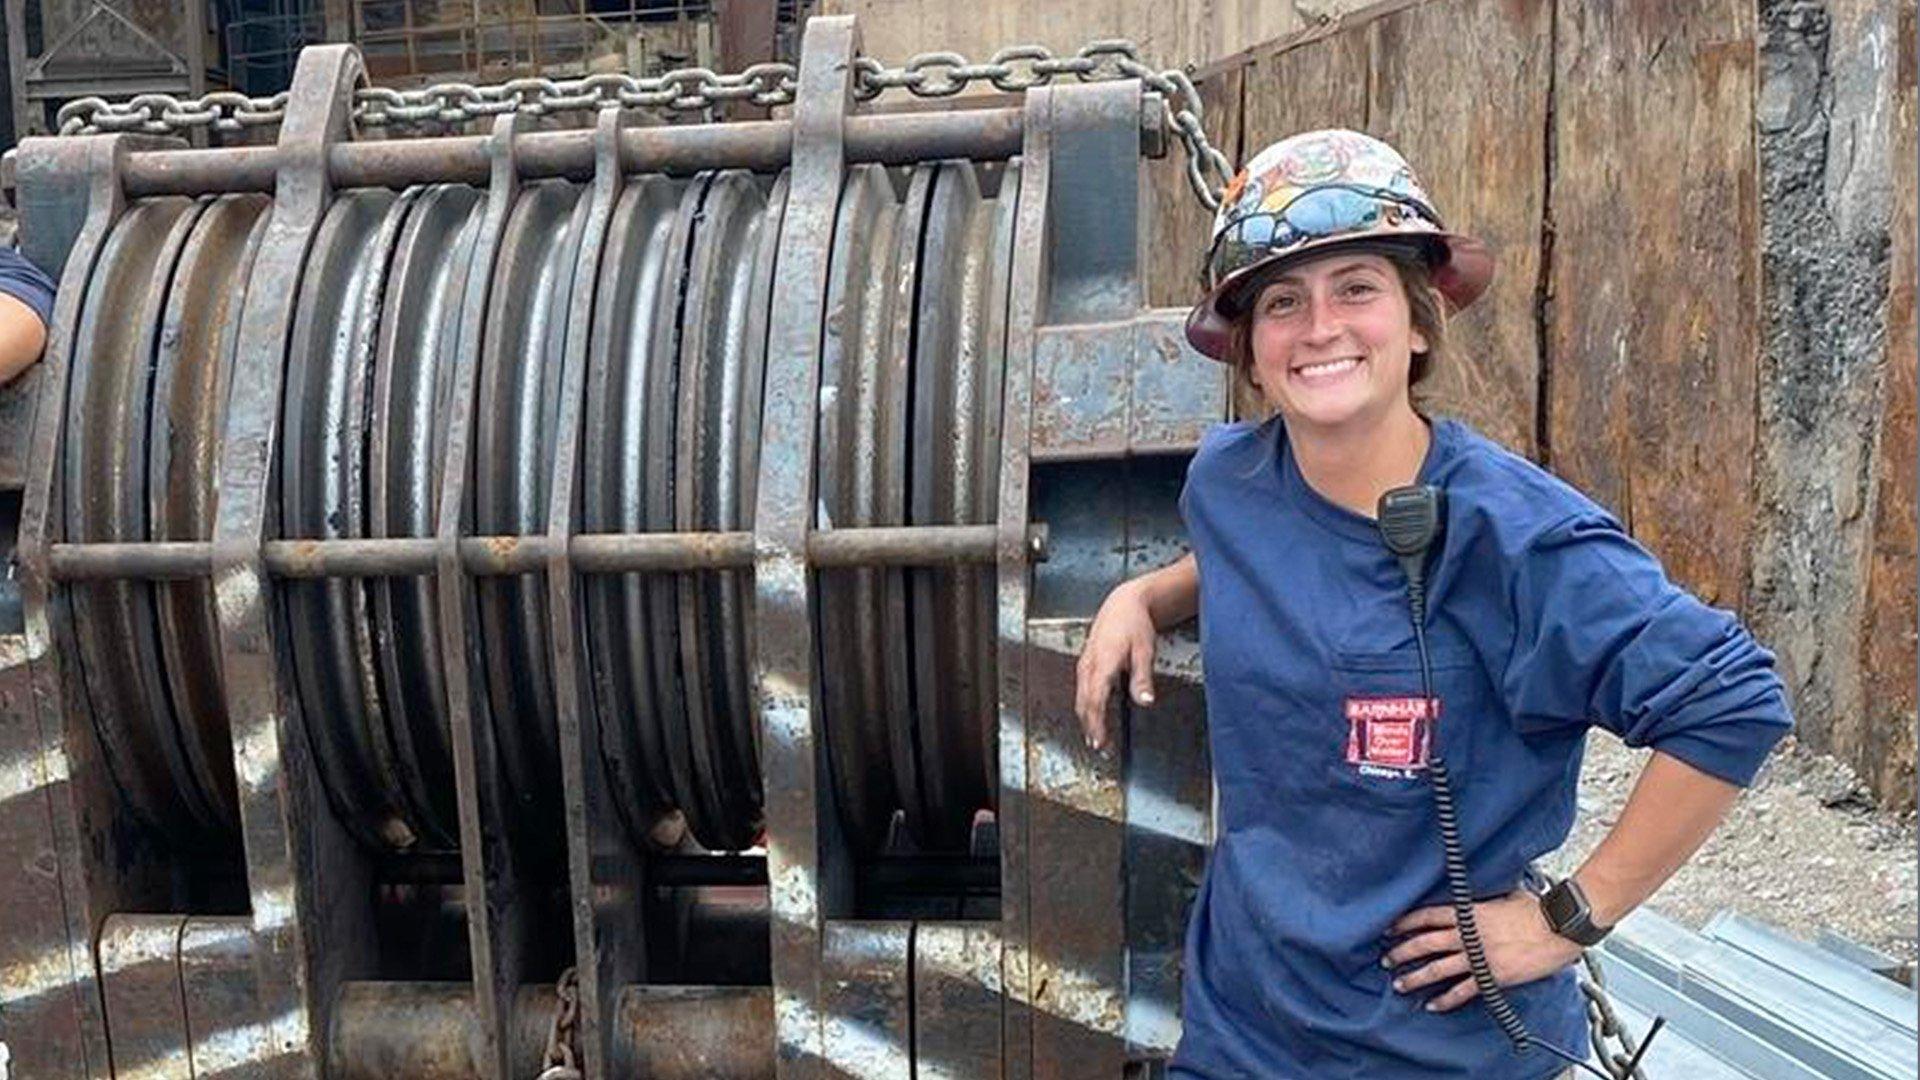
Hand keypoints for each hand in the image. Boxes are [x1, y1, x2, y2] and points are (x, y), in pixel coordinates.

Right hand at [1074, 579, 1158, 750]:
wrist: (1122, 604)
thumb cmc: (1134, 625)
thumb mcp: (1145, 651)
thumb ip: (1142, 678)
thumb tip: (1145, 702)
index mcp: (1102, 663)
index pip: (1095, 700)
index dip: (1096, 724)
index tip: (1101, 741)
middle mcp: (1089, 665)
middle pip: (1084, 704)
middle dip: (1090, 728)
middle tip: (1100, 748)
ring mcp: (1084, 665)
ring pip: (1080, 698)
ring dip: (1086, 720)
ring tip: (1096, 739)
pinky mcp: (1085, 665)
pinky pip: (1082, 691)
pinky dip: (1086, 708)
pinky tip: (1093, 717)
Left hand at [1382, 891, 1583, 1011]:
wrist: (1560, 927)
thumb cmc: (1538, 910)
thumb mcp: (1505, 896)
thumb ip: (1487, 900)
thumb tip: (1481, 897)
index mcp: (1469, 912)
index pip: (1428, 916)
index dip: (1405, 923)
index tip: (1389, 929)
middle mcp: (1468, 935)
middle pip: (1425, 943)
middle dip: (1401, 952)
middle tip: (1386, 960)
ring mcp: (1479, 957)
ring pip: (1437, 969)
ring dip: (1415, 978)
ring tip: (1399, 984)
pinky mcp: (1493, 977)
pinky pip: (1463, 991)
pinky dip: (1446, 1000)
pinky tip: (1433, 1006)